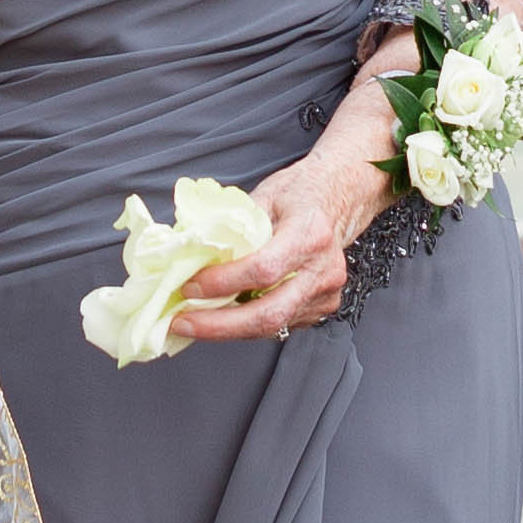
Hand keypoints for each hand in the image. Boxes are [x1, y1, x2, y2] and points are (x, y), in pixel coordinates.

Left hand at [169, 144, 375, 345]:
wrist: (340, 196)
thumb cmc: (300, 193)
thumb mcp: (263, 196)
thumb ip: (231, 225)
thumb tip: (188, 250)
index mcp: (310, 235)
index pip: (263, 270)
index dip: (222, 284)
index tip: (189, 286)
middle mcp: (323, 270)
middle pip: (269, 313)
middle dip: (219, 325)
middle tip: (182, 323)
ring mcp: (325, 293)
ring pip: (272, 326)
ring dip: (227, 329)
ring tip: (193, 323)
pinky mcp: (320, 308)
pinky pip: (279, 325)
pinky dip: (246, 326)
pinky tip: (221, 318)